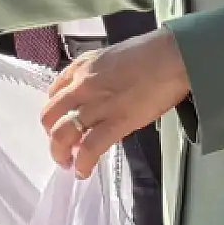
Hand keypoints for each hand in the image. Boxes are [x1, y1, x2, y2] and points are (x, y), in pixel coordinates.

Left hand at [41, 28, 190, 178]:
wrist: (174, 56)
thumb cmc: (152, 52)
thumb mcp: (113, 57)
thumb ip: (100, 75)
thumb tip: (101, 94)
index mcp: (83, 66)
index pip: (54, 92)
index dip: (55, 112)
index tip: (62, 122)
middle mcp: (83, 85)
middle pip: (50, 115)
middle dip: (50, 135)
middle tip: (61, 147)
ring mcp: (98, 104)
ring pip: (62, 133)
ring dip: (60, 153)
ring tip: (67, 164)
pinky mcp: (116, 122)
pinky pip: (90, 147)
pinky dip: (82, 163)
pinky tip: (82, 171)